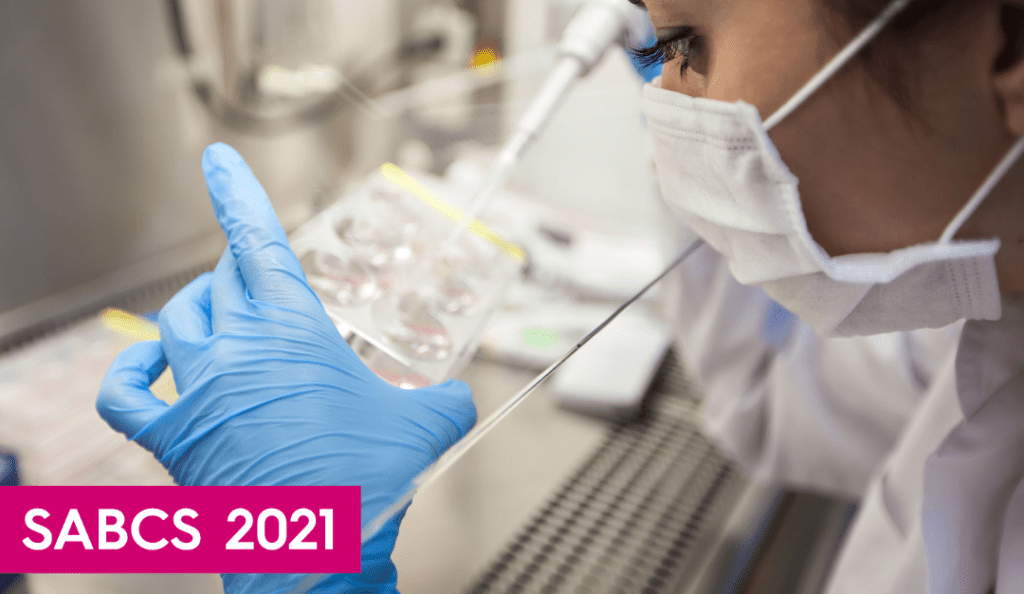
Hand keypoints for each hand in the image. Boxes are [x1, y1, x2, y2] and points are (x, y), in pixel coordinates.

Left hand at [97, 143, 476, 592]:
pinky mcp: (173, 438)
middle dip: (242, 269)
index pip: (257, 240)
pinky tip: (147, 369)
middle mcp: (236, 348)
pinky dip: (131, 375)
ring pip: (177, 321)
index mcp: (292, 329)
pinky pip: (127, 395)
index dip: (236, 191)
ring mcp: (197, 391)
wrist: (320, 551)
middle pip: (221, 279)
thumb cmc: (366, 481)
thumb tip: (462, 401)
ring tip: (217, 309)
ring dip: (198, 306)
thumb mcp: (427, 424)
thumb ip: (447, 399)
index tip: (217, 158)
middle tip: (261, 275)